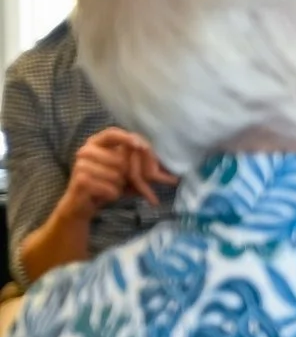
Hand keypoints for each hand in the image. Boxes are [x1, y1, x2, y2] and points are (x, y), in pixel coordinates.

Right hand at [56, 128, 176, 221]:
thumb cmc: (108, 184)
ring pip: (116, 175)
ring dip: (119, 186)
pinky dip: (113, 194)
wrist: (83, 204)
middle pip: (119, 158)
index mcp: (96, 143)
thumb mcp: (128, 174)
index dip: (127, 138)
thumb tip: (174, 177)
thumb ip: (145, 169)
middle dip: (128, 174)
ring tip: (111, 187)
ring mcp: (80, 165)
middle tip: (123, 181)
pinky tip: (105, 195)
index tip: (141, 146)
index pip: (112, 132)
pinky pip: (109, 188)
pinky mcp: (79, 180)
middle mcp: (86, 150)